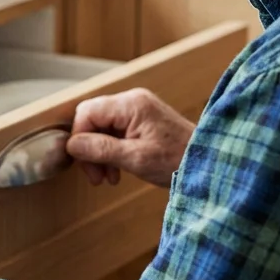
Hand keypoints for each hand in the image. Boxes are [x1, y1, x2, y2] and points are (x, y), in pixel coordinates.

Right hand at [67, 88, 193, 187]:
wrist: (208, 163)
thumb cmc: (177, 160)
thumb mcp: (136, 158)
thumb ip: (101, 149)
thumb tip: (72, 145)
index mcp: (131, 105)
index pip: (87, 112)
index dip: (79, 137)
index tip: (83, 162)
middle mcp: (133, 101)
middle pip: (93, 119)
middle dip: (89, 148)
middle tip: (96, 176)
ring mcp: (138, 109)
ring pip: (103, 127)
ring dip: (100, 153)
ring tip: (107, 177)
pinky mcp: (142, 120)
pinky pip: (116, 132)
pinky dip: (112, 151)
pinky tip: (117, 170)